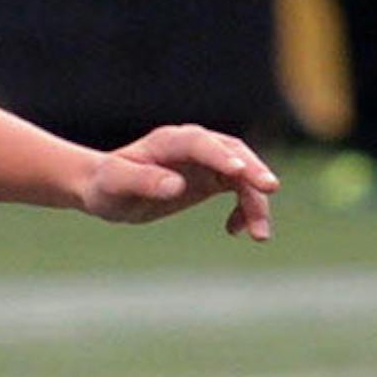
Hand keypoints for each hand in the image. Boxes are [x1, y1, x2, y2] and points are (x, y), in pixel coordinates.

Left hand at [80, 125, 278, 239]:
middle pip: (232, 153)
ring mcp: (206, 161)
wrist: (106, 190)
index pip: (201, 143)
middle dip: (252, 171)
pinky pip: (239, 189)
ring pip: (242, 174)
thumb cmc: (106, 185)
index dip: (220, 155)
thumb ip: (143, 182)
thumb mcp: (116, 185)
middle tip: (270, 190)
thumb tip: (176, 186)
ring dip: (255, 200)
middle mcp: (193, 145)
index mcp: (169, 141)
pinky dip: (245, 208)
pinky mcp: (211, 178)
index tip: (238, 170)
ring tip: (259, 235)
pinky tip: (235, 230)